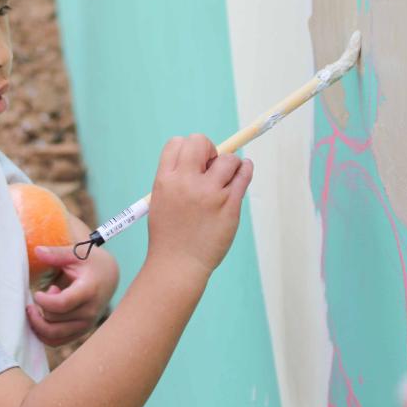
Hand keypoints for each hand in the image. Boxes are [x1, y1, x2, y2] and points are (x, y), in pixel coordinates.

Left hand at [25, 241, 118, 346]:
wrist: (110, 276)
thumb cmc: (93, 262)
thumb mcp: (77, 252)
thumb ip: (56, 254)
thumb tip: (37, 251)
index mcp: (88, 291)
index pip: (62, 304)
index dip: (44, 301)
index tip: (37, 293)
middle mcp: (89, 312)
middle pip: (54, 321)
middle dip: (40, 309)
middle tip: (41, 295)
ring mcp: (86, 325)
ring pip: (53, 336)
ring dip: (39, 324)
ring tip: (40, 306)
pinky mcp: (81, 332)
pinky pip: (57, 341)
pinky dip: (43, 333)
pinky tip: (42, 316)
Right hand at [146, 135, 253, 277]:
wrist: (178, 265)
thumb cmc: (169, 234)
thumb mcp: (161, 199)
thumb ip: (176, 178)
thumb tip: (203, 159)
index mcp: (165, 180)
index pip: (177, 143)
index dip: (188, 148)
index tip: (196, 161)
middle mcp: (187, 183)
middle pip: (200, 142)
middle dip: (209, 149)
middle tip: (211, 166)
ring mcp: (210, 194)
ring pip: (228, 158)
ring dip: (230, 163)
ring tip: (227, 177)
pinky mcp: (229, 205)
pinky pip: (243, 176)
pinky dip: (245, 169)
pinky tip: (244, 169)